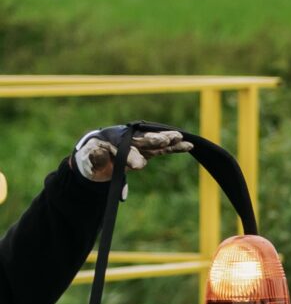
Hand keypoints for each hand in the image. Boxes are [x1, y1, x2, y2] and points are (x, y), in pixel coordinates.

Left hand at [73, 128, 192, 184]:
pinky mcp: (147, 150)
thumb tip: (99, 151)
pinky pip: (162, 148)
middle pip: (141, 139)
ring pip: (154, 141)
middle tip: (162, 141)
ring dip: (166, 139)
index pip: (123, 147)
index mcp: (111, 139)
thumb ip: (94, 156)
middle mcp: (127, 138)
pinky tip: (188, 145)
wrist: (95, 157)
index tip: (137, 166)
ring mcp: (138, 143)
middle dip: (152, 140)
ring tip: (179, 137)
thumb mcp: (88, 160)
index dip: (131, 156)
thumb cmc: (91, 159)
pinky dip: (174, 147)